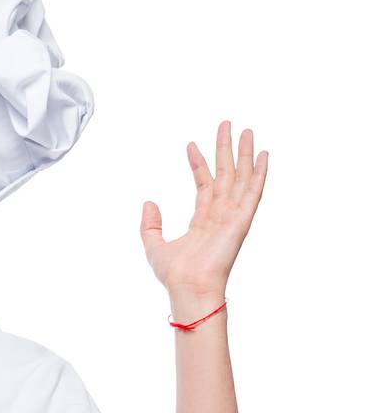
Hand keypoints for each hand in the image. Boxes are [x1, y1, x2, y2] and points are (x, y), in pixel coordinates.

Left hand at [139, 120, 268, 301]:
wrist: (188, 288)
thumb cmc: (175, 274)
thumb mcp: (154, 245)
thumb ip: (150, 224)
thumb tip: (148, 202)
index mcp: (202, 220)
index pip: (203, 184)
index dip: (198, 164)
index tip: (191, 145)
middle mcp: (220, 214)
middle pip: (225, 174)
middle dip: (225, 149)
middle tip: (226, 125)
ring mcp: (233, 216)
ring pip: (241, 177)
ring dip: (244, 154)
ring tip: (246, 131)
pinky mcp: (241, 220)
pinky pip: (253, 192)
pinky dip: (259, 173)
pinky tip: (263, 155)